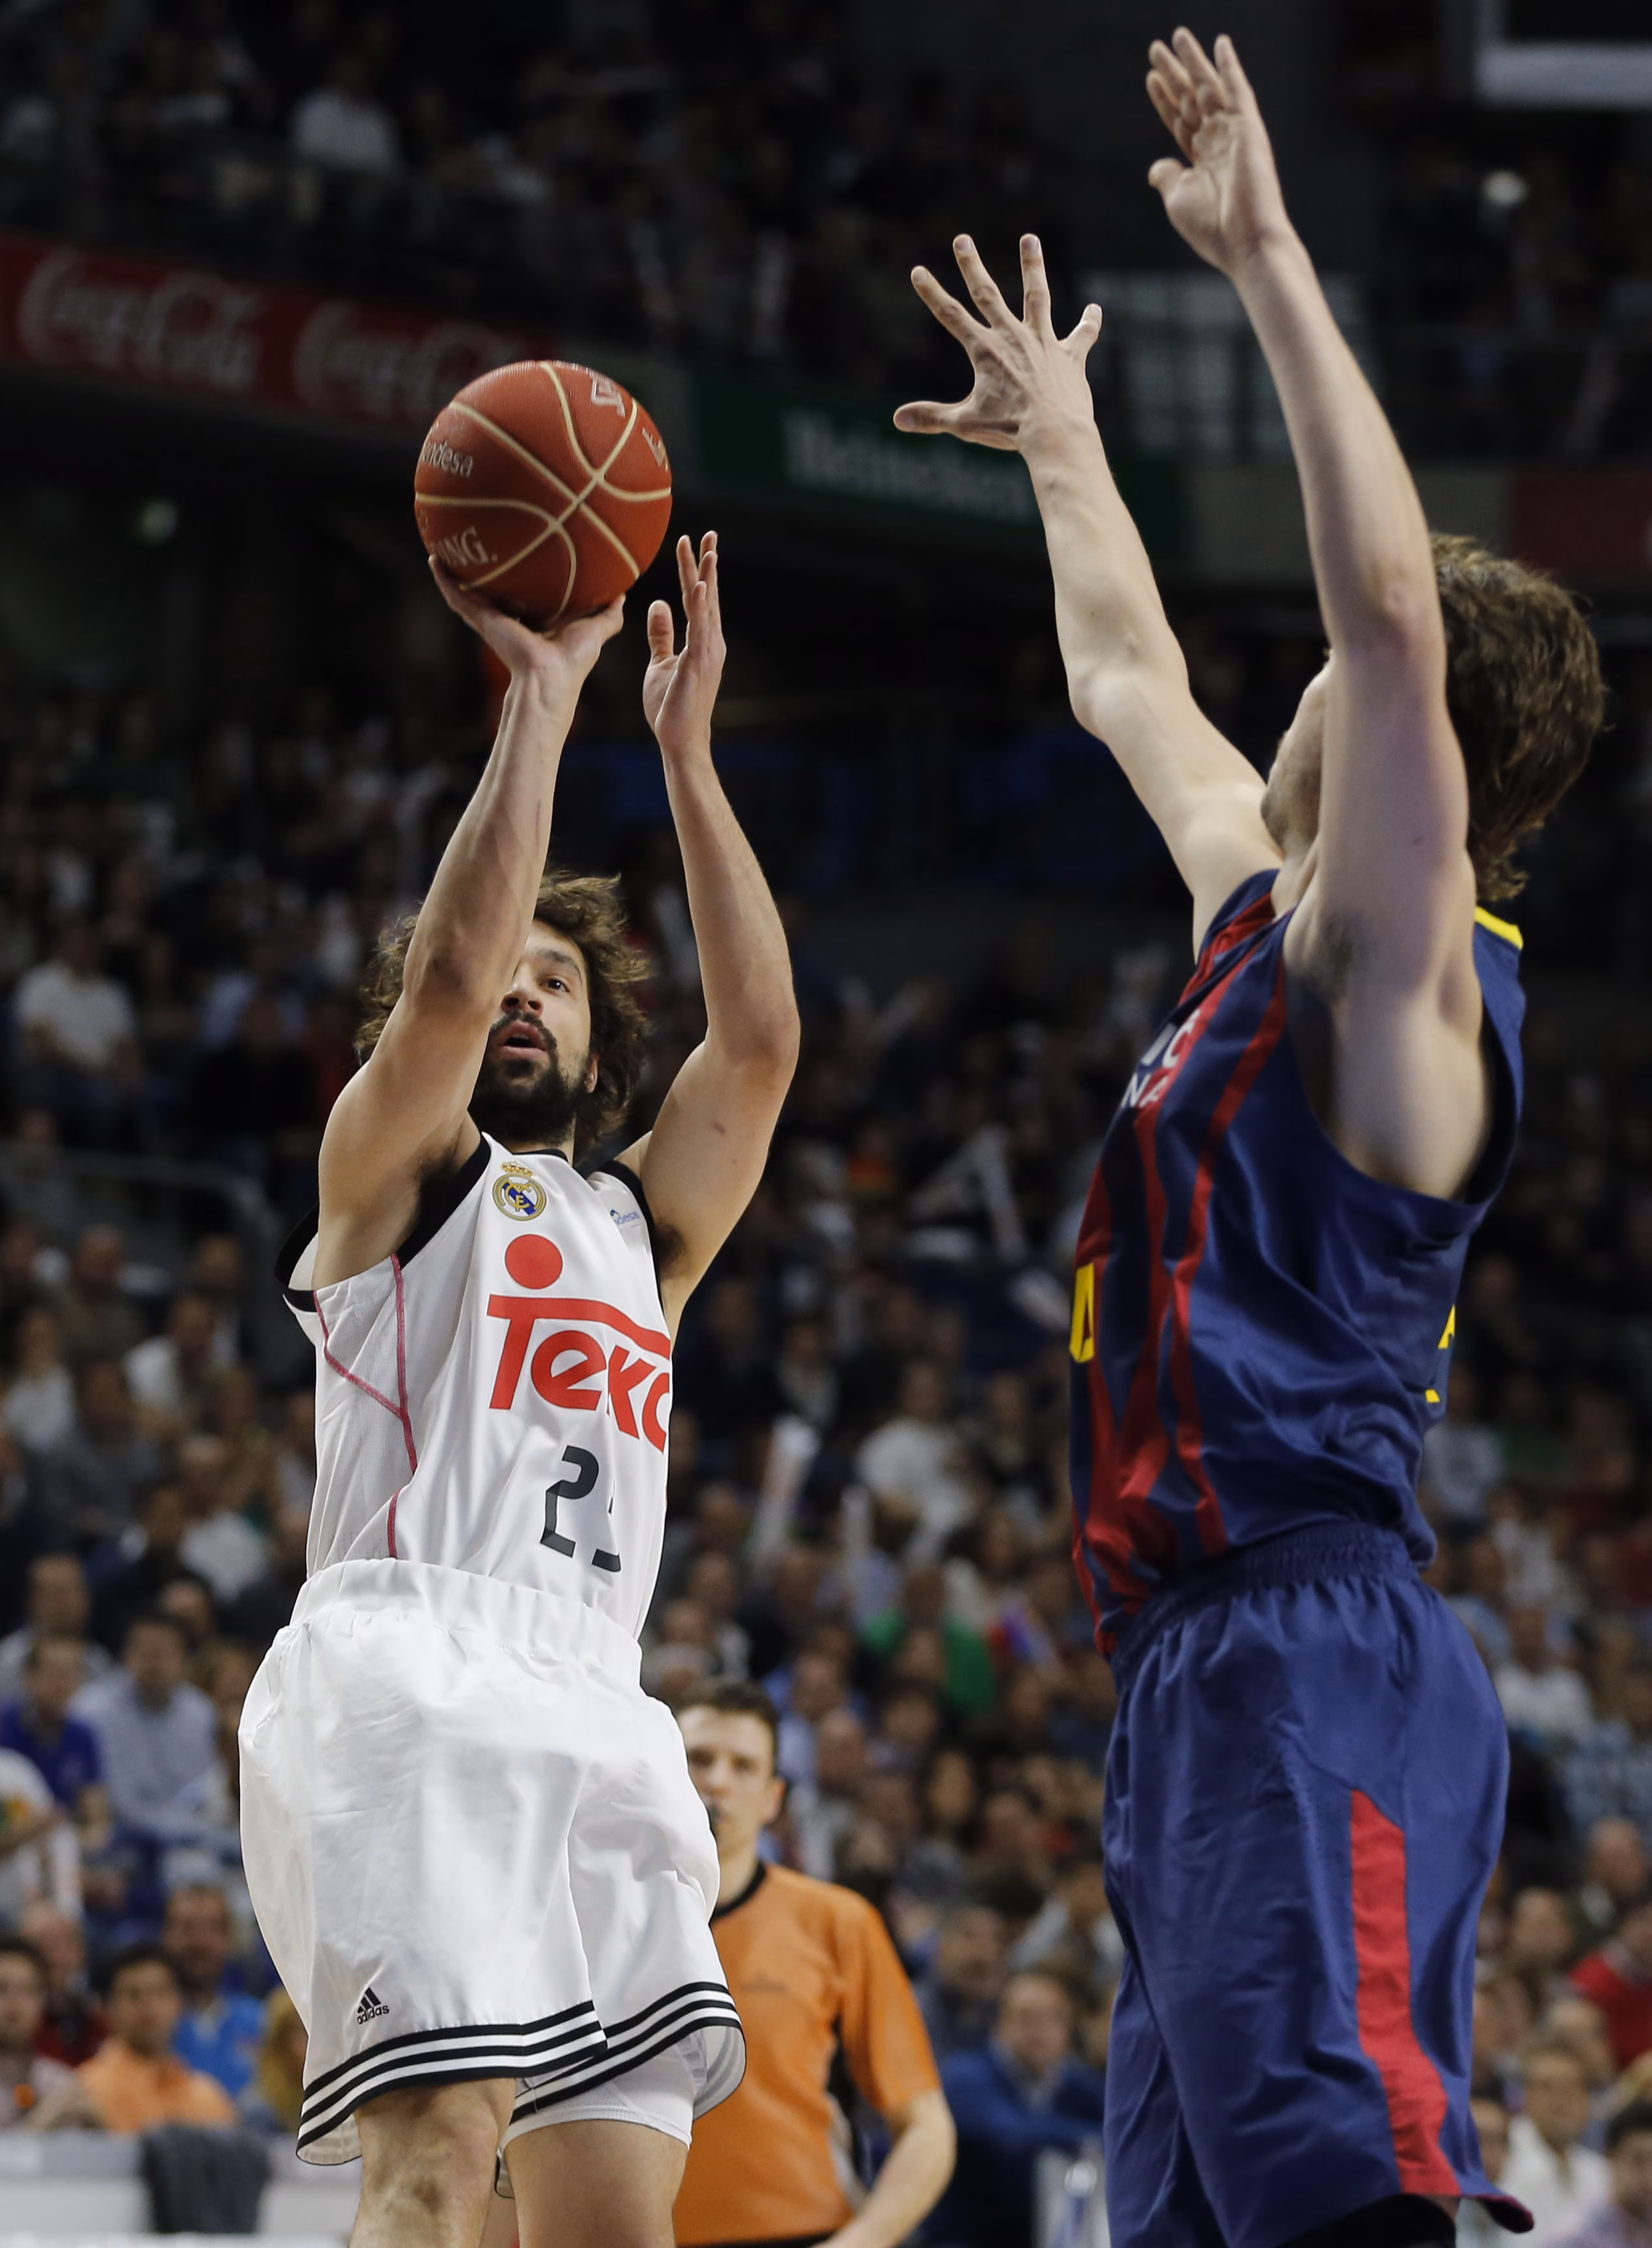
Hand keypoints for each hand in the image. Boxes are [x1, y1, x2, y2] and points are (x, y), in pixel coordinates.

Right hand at [429, 559, 623, 685]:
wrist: (550, 677)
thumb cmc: (572, 661)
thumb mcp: (594, 629)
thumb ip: (608, 614)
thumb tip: (622, 594)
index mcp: (534, 622)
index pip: (523, 597)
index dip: (519, 581)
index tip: (517, 559)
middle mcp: (510, 620)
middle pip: (492, 592)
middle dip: (483, 574)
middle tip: (475, 546)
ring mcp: (493, 621)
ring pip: (468, 592)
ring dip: (455, 573)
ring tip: (443, 548)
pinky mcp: (482, 621)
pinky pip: (458, 597)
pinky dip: (444, 580)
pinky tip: (434, 559)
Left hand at [642, 532, 725, 759]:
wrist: (679, 740)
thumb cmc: (670, 706)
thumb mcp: (659, 663)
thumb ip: (661, 634)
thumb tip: (657, 603)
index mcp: (701, 640)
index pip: (695, 598)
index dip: (692, 570)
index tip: (688, 542)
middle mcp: (710, 642)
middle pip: (706, 595)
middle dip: (706, 563)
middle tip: (707, 532)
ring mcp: (707, 653)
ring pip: (707, 607)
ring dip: (707, 577)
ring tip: (707, 549)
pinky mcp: (699, 664)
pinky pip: (700, 629)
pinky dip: (699, 606)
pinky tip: (697, 586)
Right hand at [894, 234, 1101, 453]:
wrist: (1054, 433)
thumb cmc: (1009, 430)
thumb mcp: (966, 424)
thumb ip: (932, 418)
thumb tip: (897, 420)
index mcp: (985, 351)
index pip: (951, 316)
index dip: (932, 294)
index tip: (918, 271)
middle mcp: (1013, 337)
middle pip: (987, 294)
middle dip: (972, 265)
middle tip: (962, 239)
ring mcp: (1043, 342)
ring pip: (1036, 296)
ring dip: (1032, 266)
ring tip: (1030, 238)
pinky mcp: (1070, 356)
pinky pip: (1082, 335)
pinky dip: (1089, 323)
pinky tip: (1094, 309)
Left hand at [1145, 30, 1291, 277]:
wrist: (1243, 241)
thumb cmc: (1212, 228)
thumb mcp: (1177, 199)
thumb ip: (1167, 177)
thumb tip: (1156, 166)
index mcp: (1202, 161)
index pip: (1179, 121)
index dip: (1165, 99)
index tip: (1151, 77)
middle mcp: (1219, 142)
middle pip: (1191, 98)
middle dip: (1174, 73)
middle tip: (1156, 47)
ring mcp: (1234, 133)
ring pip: (1209, 88)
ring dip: (1194, 61)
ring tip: (1177, 36)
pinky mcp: (1248, 128)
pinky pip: (1238, 90)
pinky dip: (1230, 66)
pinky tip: (1221, 43)